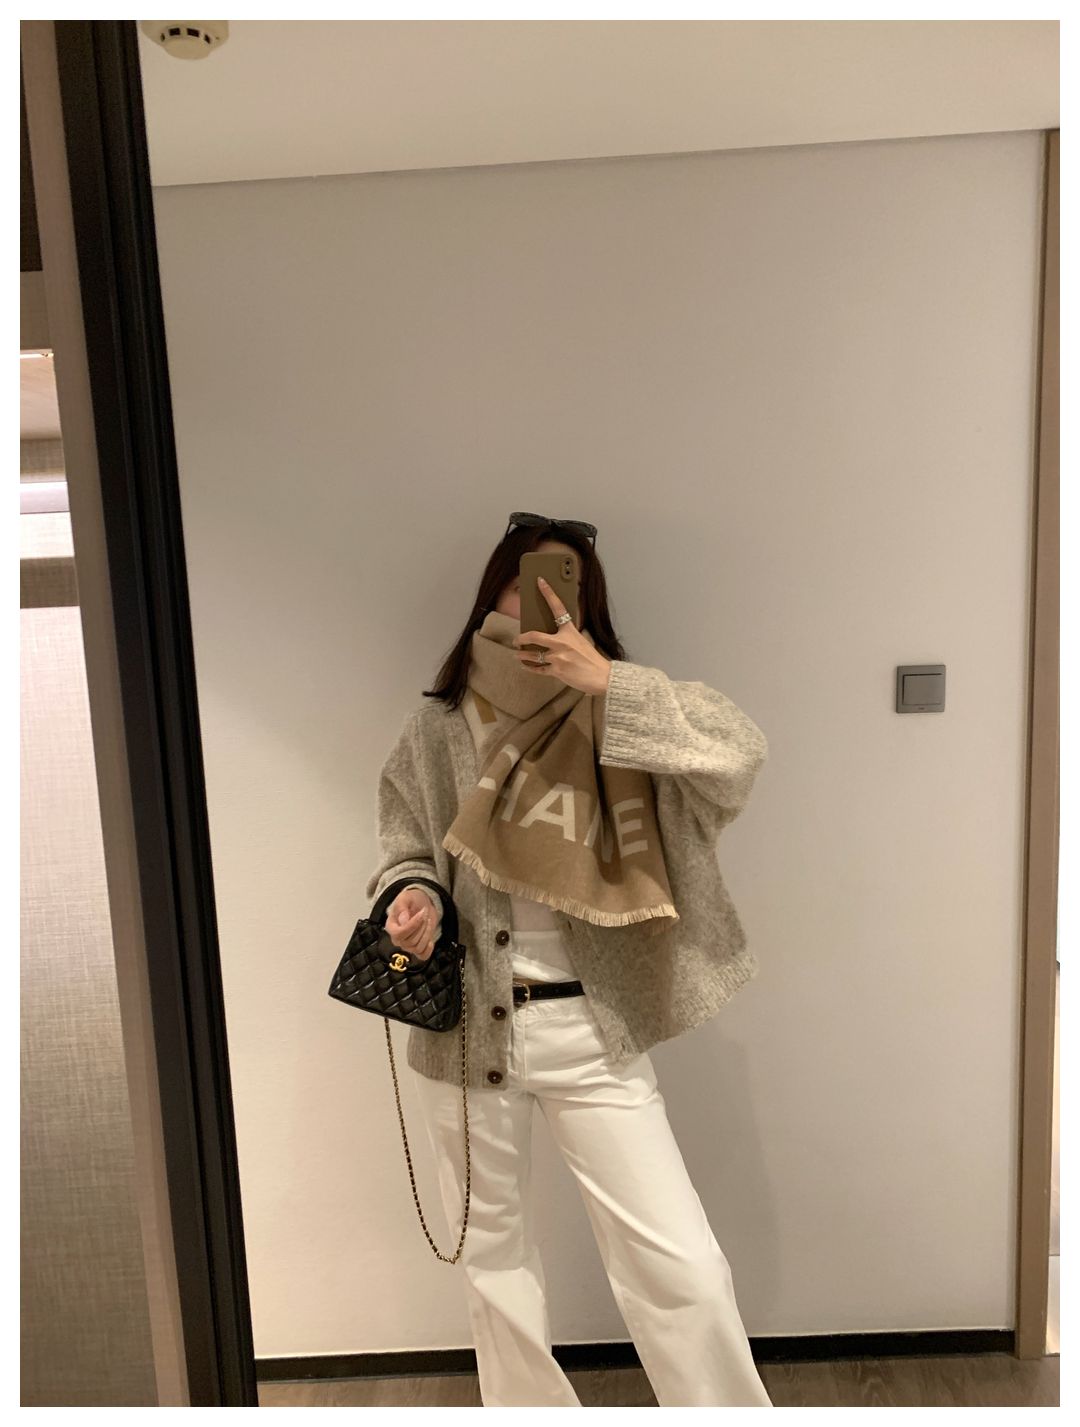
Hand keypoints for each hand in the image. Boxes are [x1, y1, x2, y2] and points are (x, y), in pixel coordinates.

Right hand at [385, 889, 436, 960]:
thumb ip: (402, 907)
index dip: (412, 926)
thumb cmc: (411, 901)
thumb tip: (403, 921)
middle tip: (425, 913)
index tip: (421, 914)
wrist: (421, 904)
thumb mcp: (405, 898)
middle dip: (422, 926)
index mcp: (391, 927)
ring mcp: (407, 946)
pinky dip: (428, 950)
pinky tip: (430, 940)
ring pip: (418, 948)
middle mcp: (397, 939)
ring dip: (427, 933)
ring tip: (428, 921)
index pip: (399, 934)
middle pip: (411, 941)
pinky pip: (422, 956)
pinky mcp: (418, 948)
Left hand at [512, 577, 611, 696]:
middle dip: (521, 638)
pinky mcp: (557, 671)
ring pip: (532, 655)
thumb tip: (550, 636)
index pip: (558, 607)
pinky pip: (538, 669)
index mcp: (570, 631)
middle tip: (515, 640)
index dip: (548, 593)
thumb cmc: (592, 658)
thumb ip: (566, 637)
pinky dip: (530, 668)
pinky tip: (525, 666)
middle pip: (534, 636)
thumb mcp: (580, 641)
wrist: (601, 676)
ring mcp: (558, 657)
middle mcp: (562, 642)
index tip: (540, 581)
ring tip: (516, 655)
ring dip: (522, 655)